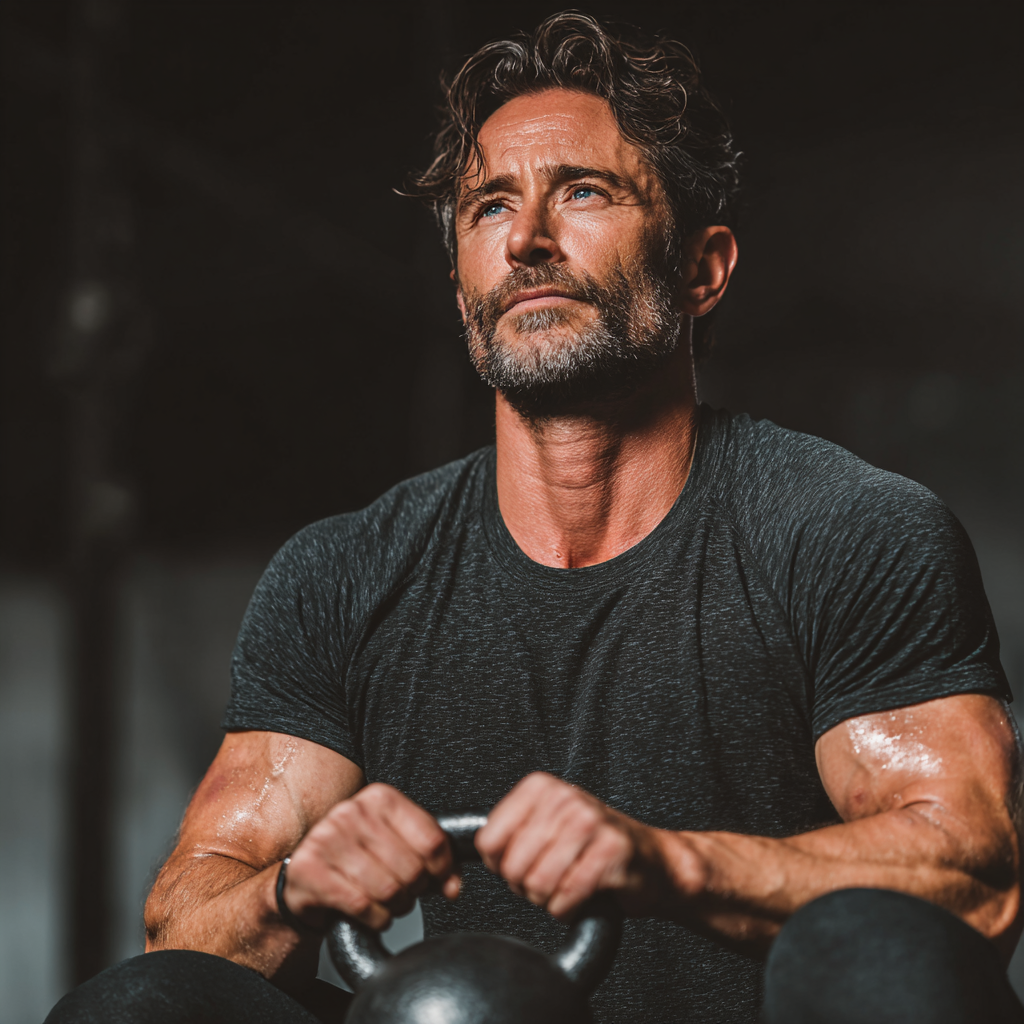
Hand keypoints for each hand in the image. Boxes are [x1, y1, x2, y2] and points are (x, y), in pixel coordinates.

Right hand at [282, 783, 457, 930]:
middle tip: (403, 892)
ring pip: (388, 889)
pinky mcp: (309, 869)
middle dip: (414, 891)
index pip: (432, 839)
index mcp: (380, 797)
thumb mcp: (400, 847)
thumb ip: (434, 860)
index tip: (438, 880)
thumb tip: (453, 887)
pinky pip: (362, 906)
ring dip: (394, 907)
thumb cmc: (360, 860)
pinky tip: (367, 911)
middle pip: (412, 868)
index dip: (442, 869)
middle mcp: (352, 811)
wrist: (307, 878)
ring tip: (385, 901)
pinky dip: (373, 918)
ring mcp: (327, 837)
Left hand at [475, 772, 672, 919]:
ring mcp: (590, 823)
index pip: (489, 839)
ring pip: (536, 884)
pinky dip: (568, 908)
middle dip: (526, 886)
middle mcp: (564, 798)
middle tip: (549, 879)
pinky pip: (564, 898)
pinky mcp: (610, 853)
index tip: (522, 863)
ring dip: (548, 899)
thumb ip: (511, 833)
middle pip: (512, 866)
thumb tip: (475, 851)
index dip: (500, 864)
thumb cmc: (593, 846)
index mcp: (541, 787)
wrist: (653, 861)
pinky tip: (582, 895)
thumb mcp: (548, 825)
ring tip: (566, 884)